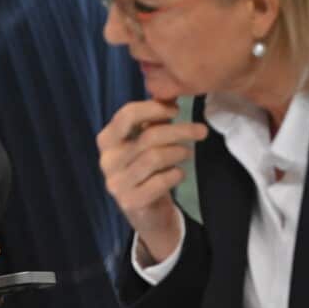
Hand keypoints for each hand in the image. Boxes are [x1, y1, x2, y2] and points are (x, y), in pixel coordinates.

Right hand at [96, 100, 207, 264]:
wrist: (145, 212)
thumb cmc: (146, 169)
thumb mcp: (145, 142)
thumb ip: (153, 120)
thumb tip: (170, 94)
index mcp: (107, 139)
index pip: (127, 115)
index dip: (154, 109)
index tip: (176, 110)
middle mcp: (107, 160)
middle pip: (148, 136)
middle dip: (180, 131)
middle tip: (202, 131)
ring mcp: (116, 182)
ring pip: (156, 158)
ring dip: (179, 152)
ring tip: (188, 153)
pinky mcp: (130, 201)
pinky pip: (160, 181)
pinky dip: (175, 174)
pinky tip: (179, 174)